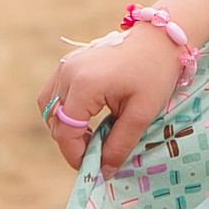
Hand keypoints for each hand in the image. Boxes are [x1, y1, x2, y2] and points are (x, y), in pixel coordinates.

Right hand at [34, 25, 184, 173]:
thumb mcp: (142, 112)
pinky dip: (63, 110)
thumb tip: (104, 171)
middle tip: (96, 153)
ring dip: (64, 126)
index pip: (65, 132)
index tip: (93, 168)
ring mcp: (65, 65)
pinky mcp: (68, 62)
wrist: (160, 37)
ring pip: (49, 108)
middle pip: (54, 121)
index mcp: (84, 85)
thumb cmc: (155, 72)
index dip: (75, 155)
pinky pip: (53, 93)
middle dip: (71, 143)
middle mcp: (67, 73)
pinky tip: (85, 117)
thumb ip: (120, 143)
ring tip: (91, 136)